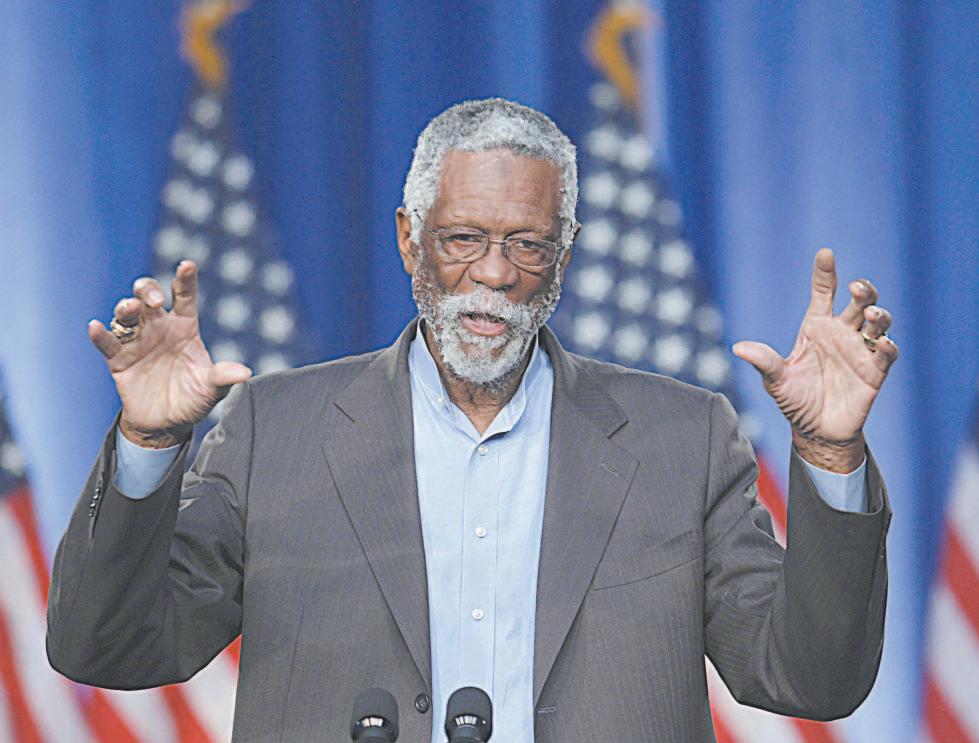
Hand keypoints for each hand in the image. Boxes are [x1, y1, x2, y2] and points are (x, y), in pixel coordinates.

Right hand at [88, 260, 251, 447]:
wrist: (168, 425)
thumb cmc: (193, 399)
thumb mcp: (212, 390)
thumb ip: (224, 378)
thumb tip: (245, 373)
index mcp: (184, 327)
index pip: (185, 297)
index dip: (185, 280)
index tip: (187, 265)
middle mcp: (159, 328)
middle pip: (148, 297)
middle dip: (147, 290)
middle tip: (152, 299)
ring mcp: (137, 342)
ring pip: (126, 315)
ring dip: (125, 308)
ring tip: (130, 308)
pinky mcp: (118, 360)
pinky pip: (106, 343)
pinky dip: (100, 334)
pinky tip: (94, 326)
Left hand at [732, 248, 898, 472]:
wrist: (815, 431)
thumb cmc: (794, 400)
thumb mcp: (775, 381)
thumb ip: (764, 362)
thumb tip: (738, 348)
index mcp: (816, 328)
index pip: (823, 293)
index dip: (825, 273)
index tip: (825, 254)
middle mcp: (841, 333)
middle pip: (859, 302)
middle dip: (863, 291)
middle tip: (857, 288)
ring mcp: (860, 351)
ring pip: (878, 322)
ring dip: (878, 315)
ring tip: (871, 316)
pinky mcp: (875, 371)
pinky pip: (887, 353)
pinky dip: (887, 346)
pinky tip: (882, 343)